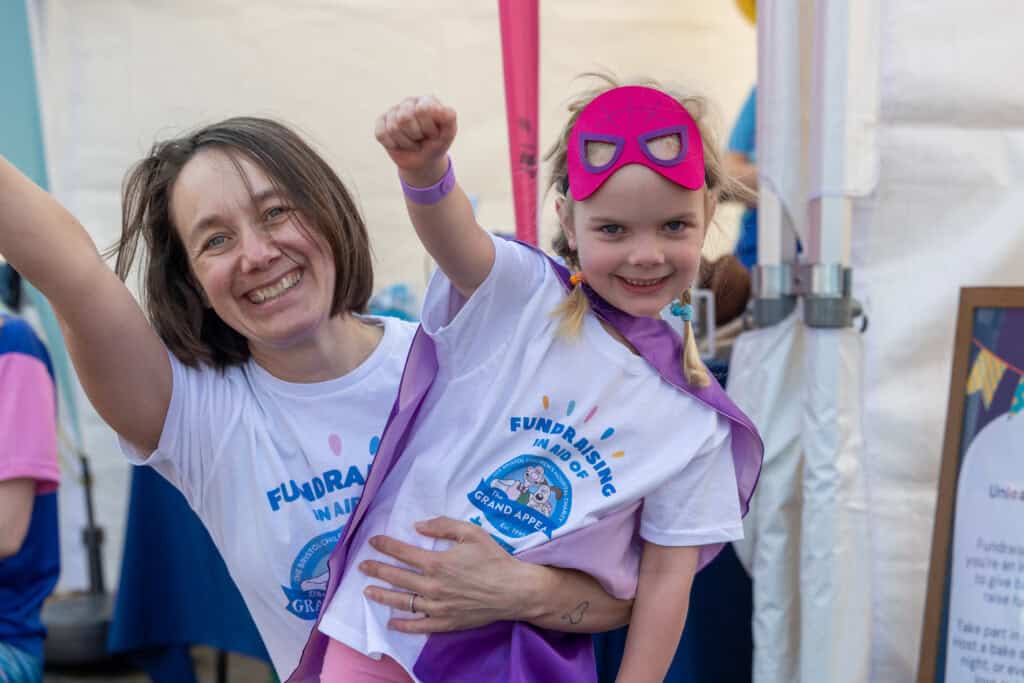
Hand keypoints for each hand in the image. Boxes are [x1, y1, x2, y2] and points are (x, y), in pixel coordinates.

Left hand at [358, 516, 542, 633]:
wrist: (514, 590)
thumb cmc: (494, 559)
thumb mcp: (471, 532)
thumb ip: (443, 526)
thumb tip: (418, 526)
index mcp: (437, 562)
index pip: (402, 552)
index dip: (385, 545)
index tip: (373, 541)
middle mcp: (432, 586)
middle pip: (397, 577)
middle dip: (376, 569)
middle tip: (362, 566)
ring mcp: (438, 607)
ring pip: (402, 602)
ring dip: (382, 595)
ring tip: (368, 591)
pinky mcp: (446, 622)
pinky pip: (419, 626)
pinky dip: (403, 624)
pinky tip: (392, 622)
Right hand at [375, 95, 456, 185]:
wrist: (423, 161)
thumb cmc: (436, 144)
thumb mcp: (448, 134)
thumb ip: (450, 119)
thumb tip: (441, 109)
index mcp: (427, 100)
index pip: (422, 110)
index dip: (428, 128)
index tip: (434, 134)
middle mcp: (410, 102)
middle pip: (404, 118)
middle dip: (415, 135)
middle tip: (421, 138)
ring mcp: (394, 111)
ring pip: (393, 128)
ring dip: (405, 142)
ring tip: (412, 142)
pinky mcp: (381, 122)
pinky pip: (381, 134)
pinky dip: (392, 144)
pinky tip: (399, 143)